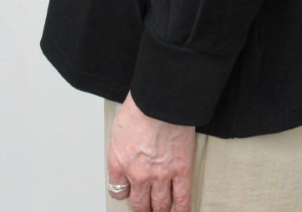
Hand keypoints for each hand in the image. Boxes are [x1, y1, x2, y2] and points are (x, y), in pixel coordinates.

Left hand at [107, 90, 195, 211]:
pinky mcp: (181, 170)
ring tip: (162, 210)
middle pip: (139, 202)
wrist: (160, 101)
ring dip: (160, 209)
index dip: (124, 192)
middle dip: (143, 207)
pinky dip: (183, 208)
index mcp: (119, 163)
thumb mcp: (119, 127)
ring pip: (160, 203)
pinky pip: (182, 196)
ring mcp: (161, 175)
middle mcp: (138, 175)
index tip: (128, 191)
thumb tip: (126, 146)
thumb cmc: (140, 106)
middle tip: (146, 207)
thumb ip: (121, 144)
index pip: (118, 190)